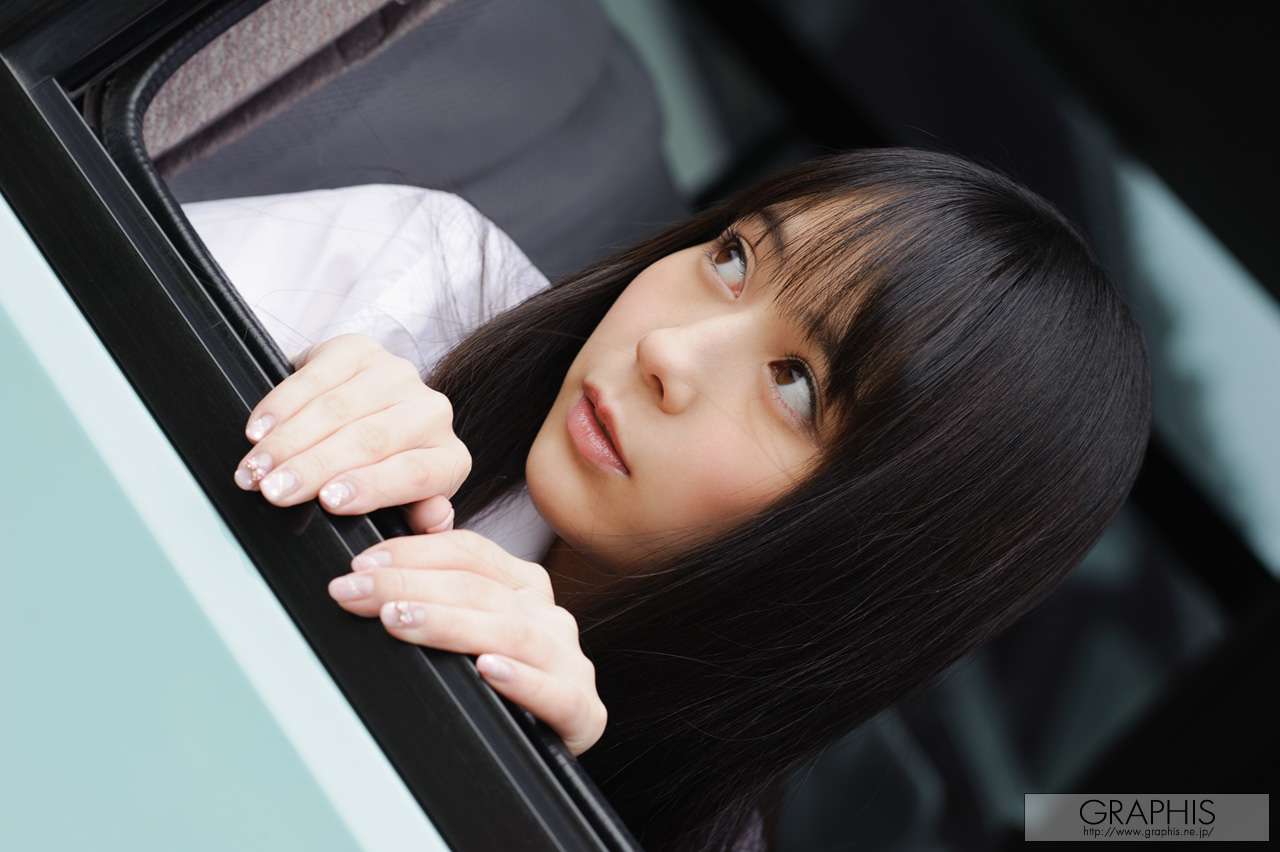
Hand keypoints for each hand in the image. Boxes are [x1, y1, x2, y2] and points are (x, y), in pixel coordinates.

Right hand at [234, 334, 467, 531]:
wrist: (362, 422)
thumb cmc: (378, 478)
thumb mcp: (400, 511)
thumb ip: (419, 522)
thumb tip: (433, 517)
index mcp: (449, 459)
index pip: (415, 473)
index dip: (371, 486)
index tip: (328, 502)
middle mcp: (432, 412)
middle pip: (371, 439)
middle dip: (314, 467)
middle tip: (273, 491)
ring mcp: (397, 375)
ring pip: (339, 408)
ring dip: (289, 440)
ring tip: (256, 467)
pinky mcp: (359, 349)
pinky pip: (316, 375)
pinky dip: (282, 404)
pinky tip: (259, 430)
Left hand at [328, 529, 607, 756]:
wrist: (541, 754)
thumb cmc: (496, 689)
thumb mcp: (468, 632)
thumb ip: (438, 592)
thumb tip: (379, 563)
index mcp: (524, 587)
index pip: (470, 553)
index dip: (414, 552)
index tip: (361, 563)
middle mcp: (547, 615)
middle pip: (480, 588)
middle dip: (409, 585)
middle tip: (356, 592)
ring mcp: (568, 660)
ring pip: (510, 630)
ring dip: (449, 624)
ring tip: (398, 621)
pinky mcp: (582, 710)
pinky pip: (553, 690)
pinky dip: (518, 678)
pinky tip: (485, 670)